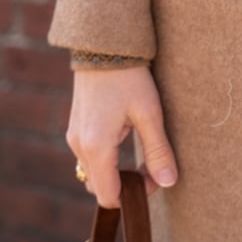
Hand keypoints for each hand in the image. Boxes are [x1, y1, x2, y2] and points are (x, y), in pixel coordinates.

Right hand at [66, 65, 177, 206]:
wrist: (104, 46)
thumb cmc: (129, 78)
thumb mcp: (149, 113)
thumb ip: (158, 151)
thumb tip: (168, 182)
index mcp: (96, 147)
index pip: (108, 196)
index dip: (133, 196)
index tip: (154, 179)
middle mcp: (79, 146)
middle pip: (99, 188)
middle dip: (125, 186)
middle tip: (152, 168)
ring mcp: (74, 137)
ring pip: (93, 173)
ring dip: (115, 173)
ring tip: (141, 153)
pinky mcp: (75, 127)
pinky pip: (88, 157)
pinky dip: (106, 161)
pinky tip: (125, 140)